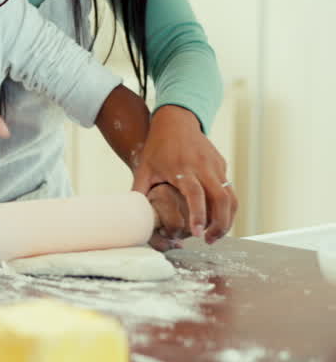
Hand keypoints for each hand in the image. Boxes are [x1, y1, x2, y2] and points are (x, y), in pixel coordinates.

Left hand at [131, 106, 237, 243]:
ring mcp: (216, 166)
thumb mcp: (144, 168)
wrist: (175, 121)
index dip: (198, 215)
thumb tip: (130, 215)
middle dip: (220, 224)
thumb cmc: (157, 146)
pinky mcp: (222, 165)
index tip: (197, 233)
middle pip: (221, 199)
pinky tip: (216, 219)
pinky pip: (230, 190)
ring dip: (227, 219)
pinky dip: (227, 208)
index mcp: (182, 168)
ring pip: (231, 197)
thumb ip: (139, 192)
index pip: (195, 194)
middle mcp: (203, 167)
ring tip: (214, 235)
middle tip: (209, 240)